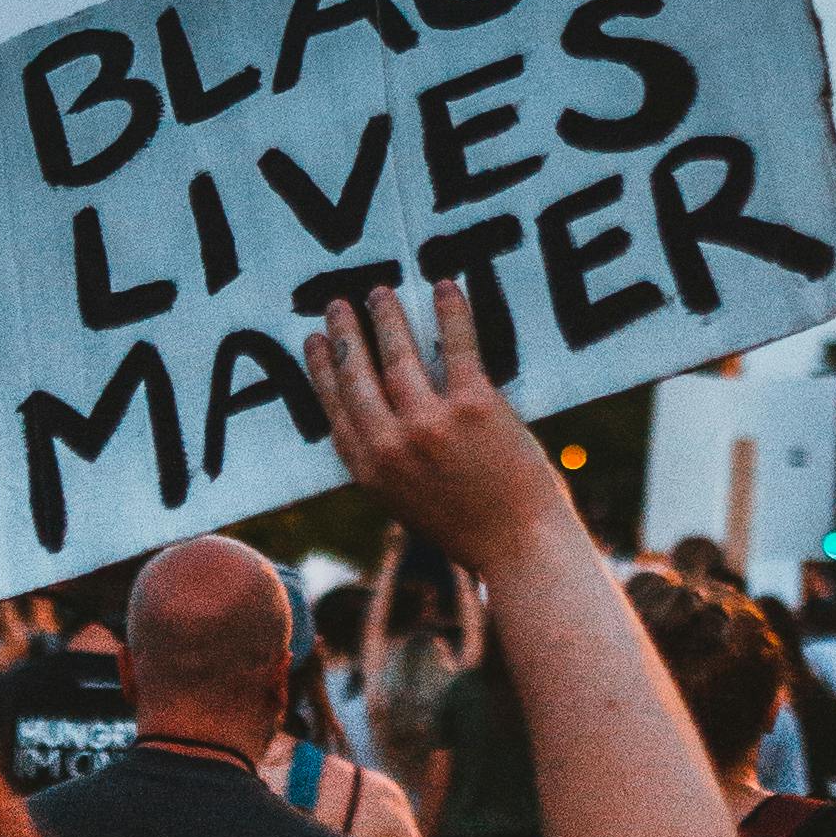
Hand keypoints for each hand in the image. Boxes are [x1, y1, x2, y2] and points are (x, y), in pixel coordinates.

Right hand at [306, 285, 557, 582]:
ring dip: (387, 317)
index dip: (322, 370)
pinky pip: (456, 345)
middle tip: (338, 304)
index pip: (335, 407)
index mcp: (370, 471)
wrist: (521, 549)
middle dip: (345, 334)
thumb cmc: (470, 529)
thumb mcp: (407, 505)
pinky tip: (444, 287)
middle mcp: (391, 445)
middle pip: (357, 374)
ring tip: (381, 292)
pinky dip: (450, 312)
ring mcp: (430, 424)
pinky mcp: (474, 407)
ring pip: (398, 354)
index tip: (314, 342)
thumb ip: (387, 465)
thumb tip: (379, 418)